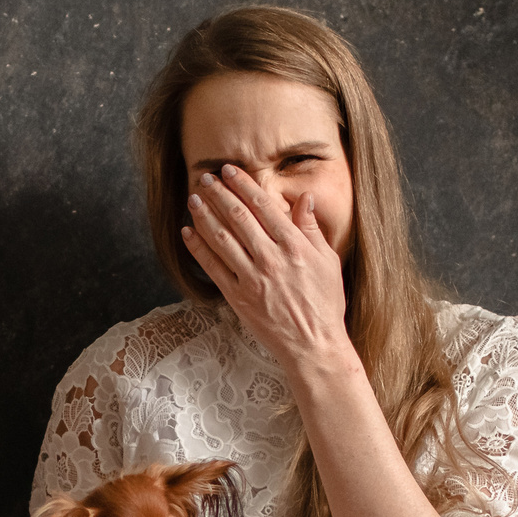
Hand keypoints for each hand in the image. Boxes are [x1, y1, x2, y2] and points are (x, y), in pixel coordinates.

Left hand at [183, 166, 354, 374]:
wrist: (314, 345)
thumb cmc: (325, 304)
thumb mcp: (328, 262)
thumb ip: (312, 229)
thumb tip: (304, 199)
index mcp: (294, 246)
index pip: (264, 206)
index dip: (243, 185)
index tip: (229, 171)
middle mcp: (271, 259)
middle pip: (238, 218)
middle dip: (219, 194)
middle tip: (205, 178)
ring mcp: (252, 279)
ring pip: (222, 239)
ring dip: (205, 216)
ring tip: (193, 198)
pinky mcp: (238, 298)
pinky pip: (213, 268)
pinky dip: (199, 249)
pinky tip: (189, 232)